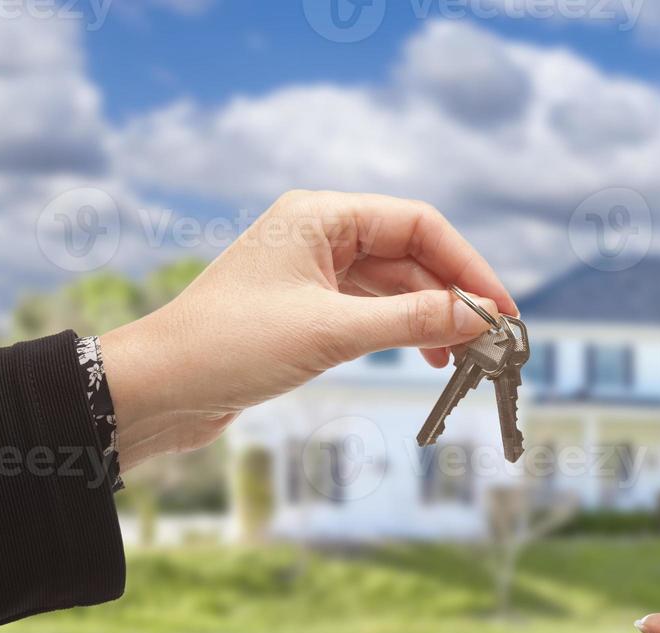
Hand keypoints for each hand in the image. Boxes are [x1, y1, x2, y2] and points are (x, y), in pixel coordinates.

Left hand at [101, 190, 517, 471]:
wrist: (158, 389)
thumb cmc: (229, 346)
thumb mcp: (332, 332)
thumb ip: (411, 321)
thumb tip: (478, 317)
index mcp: (321, 215)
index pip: (418, 224)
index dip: (467, 266)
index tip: (501, 309)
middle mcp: (320, 234)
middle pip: (412, 254)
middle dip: (455, 295)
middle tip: (493, 340)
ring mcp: (313, 272)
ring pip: (395, 286)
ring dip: (432, 319)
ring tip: (462, 358)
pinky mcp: (308, 309)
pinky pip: (373, 310)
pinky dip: (404, 332)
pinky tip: (426, 357)